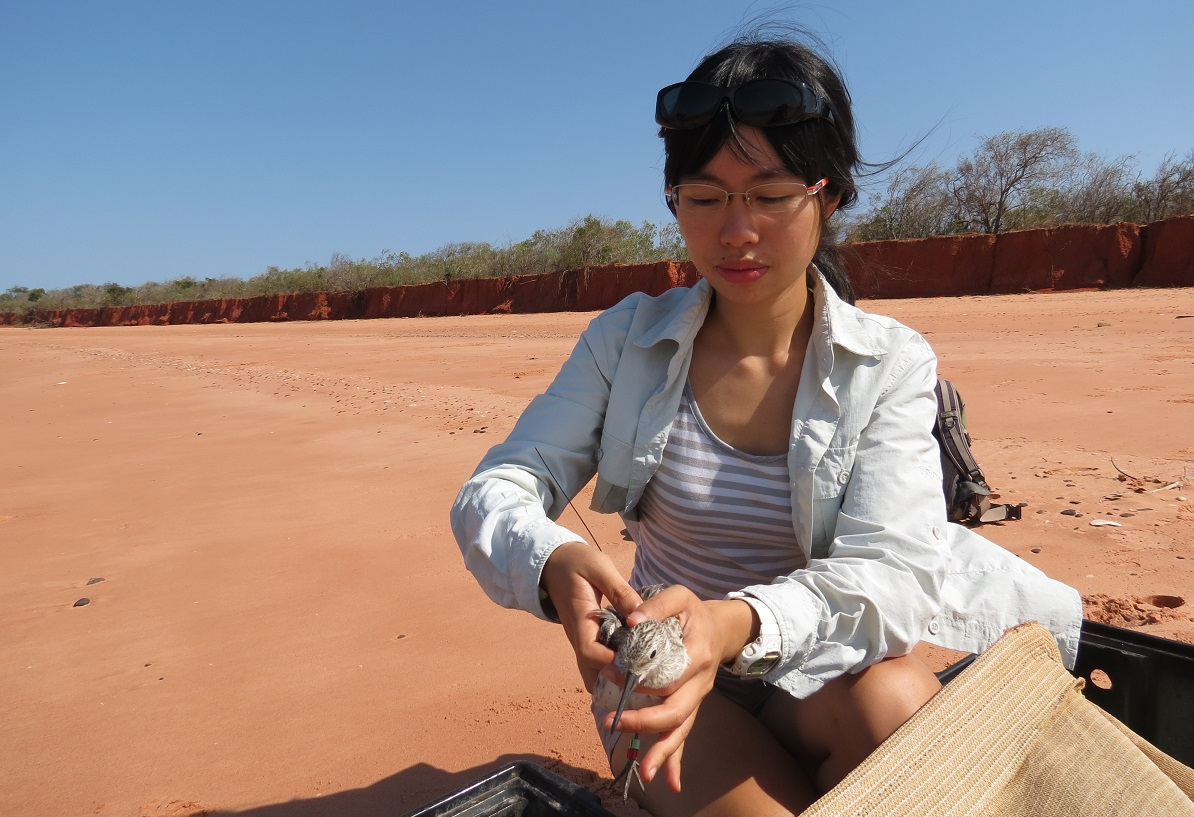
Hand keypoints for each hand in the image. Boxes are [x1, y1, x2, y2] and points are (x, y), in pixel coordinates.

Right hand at [540, 542, 642, 691]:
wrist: (552, 563)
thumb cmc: (575, 562)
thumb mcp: (598, 567)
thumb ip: (619, 590)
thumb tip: (640, 614)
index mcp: (579, 621)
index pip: (590, 652)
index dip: (612, 661)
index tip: (638, 659)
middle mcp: (579, 638)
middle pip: (592, 675)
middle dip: (616, 683)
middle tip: (644, 680)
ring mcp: (583, 642)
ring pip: (595, 674)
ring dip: (615, 680)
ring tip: (644, 677)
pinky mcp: (590, 640)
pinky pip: (600, 664)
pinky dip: (615, 670)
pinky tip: (638, 665)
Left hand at [600, 586, 755, 791]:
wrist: (721, 628)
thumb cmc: (693, 611)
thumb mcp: (679, 596)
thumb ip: (656, 606)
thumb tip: (633, 619)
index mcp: (697, 654)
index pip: (667, 675)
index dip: (640, 680)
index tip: (610, 674)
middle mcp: (701, 682)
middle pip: (675, 710)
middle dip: (644, 722)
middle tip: (613, 722)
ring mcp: (697, 697)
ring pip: (681, 729)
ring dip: (663, 752)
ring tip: (645, 773)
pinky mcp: (691, 706)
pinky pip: (684, 735)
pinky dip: (676, 760)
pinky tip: (670, 782)